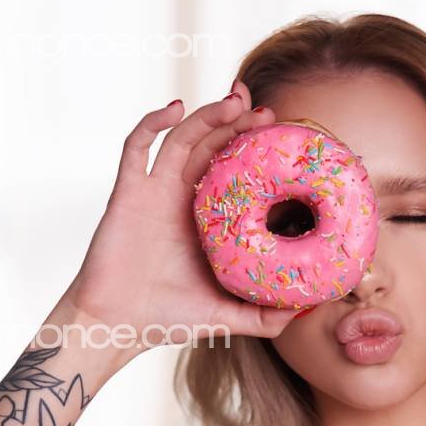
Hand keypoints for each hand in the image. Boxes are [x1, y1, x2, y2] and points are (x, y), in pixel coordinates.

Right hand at [62, 81, 299, 349]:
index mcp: (206, 221)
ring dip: (207, 116)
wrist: (117, 324)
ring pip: (182, 139)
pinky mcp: (128, 191)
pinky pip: (137, 146)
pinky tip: (175, 108)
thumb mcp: (227, 318)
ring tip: (234, 101)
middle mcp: (182, 200)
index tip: (282, 139)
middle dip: (237, 124)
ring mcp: (154, 192)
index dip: (254, 153)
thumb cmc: (167, 320)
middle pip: (212, 147)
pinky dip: (152, 122)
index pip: (234, 173)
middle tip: (266, 112)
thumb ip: (264, 317)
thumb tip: (308, 307)